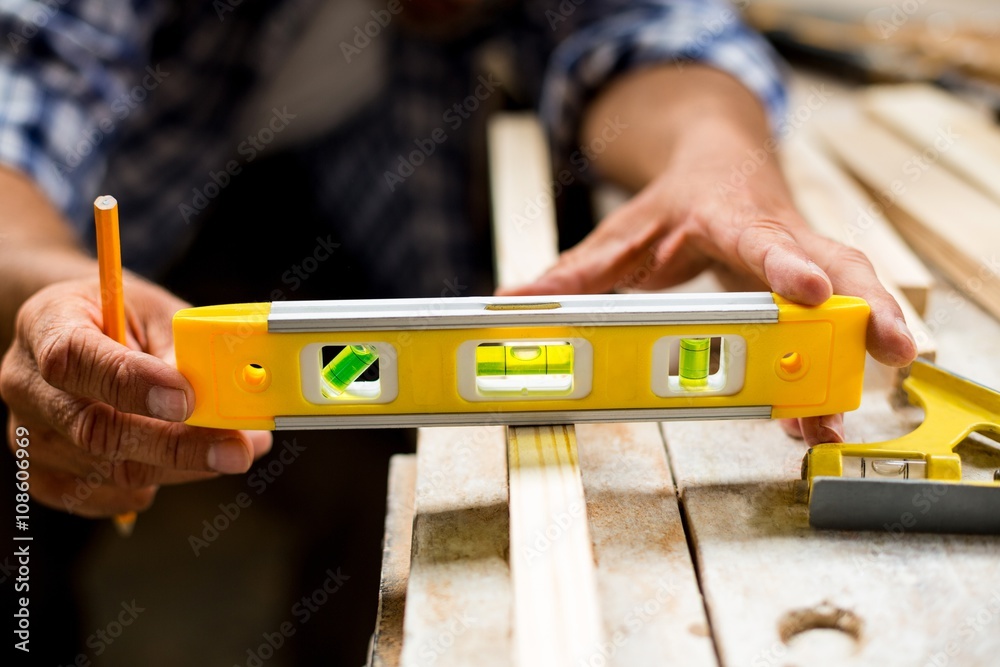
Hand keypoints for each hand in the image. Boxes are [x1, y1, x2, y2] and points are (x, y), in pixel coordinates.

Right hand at [0, 277, 271, 517]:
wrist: (73, 333)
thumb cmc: (121, 317)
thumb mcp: (154, 311)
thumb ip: (183, 349)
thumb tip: (226, 396)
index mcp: (48, 325)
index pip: (75, 359)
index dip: (131, 383)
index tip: (186, 399)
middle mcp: (27, 384)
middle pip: (93, 429)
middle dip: (176, 445)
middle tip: (238, 449)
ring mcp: (28, 435)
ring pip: (107, 470)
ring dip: (181, 467)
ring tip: (236, 451)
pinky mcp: (41, 473)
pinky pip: (101, 497)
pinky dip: (150, 486)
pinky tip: (185, 466)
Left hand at [498, 67, 916, 443]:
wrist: (721, 164)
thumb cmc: (676, 203)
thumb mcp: (620, 234)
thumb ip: (572, 274)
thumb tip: (511, 303)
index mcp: (727, 214)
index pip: (760, 236)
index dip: (787, 264)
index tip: (812, 291)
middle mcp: (776, 234)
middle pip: (836, 263)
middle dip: (866, 307)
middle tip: (891, 350)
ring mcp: (801, 259)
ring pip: (851, 294)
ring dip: (861, 349)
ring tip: (844, 413)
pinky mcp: (810, 284)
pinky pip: (832, 324)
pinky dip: (828, 369)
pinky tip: (816, 415)